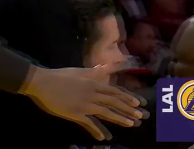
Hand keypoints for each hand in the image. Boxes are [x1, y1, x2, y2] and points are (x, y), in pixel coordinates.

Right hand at [20, 63, 147, 140]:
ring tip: (131, 124)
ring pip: (106, 112)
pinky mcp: (75, 113)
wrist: (42, 83)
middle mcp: (93, 94)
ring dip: (119, 118)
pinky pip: (88, 123)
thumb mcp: (80, 71)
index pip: (115, 91)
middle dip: (128, 108)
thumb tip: (105, 65)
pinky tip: (103, 137)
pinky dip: (96, 130)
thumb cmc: (61, 76)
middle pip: (114, 102)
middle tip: (140, 115)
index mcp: (94, 83)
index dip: (127, 97)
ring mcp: (85, 104)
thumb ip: (94, 71)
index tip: (138, 102)